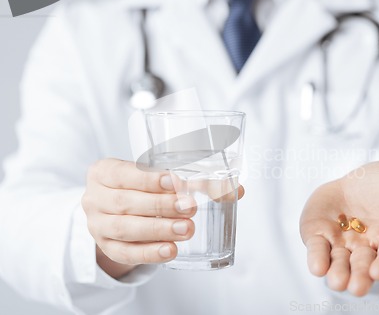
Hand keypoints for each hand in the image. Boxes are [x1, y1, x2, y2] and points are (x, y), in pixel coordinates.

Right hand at [82, 159, 242, 277]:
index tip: (174, 181)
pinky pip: (126, 253)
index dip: (147, 179)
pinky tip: (171, 251)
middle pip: (125, 203)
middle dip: (160, 206)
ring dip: (158, 230)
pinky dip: (149, 253)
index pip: (122, 173)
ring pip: (125, 229)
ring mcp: (97, 225)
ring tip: (187, 229)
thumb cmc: (143, 188)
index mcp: (104, 171)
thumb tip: (238, 189)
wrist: (118, 210)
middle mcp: (94, 197)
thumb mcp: (159, 178)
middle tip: (190, 208)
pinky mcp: (106, 247)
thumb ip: (197, 181)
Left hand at [300, 161, 378, 296]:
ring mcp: (341, 242)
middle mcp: (365, 246)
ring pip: (338, 263)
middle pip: (362, 266)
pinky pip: (317, 248)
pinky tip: (317, 267)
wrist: (358, 177)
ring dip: (337, 273)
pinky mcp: (319, 234)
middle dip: (359, 277)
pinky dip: (316, 257)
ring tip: (337, 281)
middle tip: (356, 287)